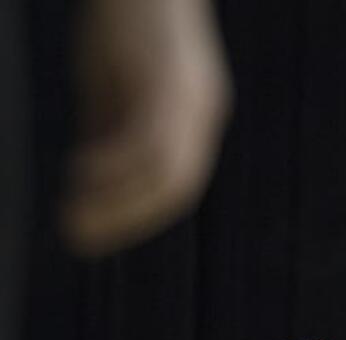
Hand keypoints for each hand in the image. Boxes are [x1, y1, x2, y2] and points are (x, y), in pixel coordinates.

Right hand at [61, 0, 231, 255]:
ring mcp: (191, 96)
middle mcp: (200, 111)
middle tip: (79, 238)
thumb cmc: (121, 15)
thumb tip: (91, 178)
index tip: (92, 231)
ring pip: (168, 174)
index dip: (134, 214)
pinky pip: (149, 140)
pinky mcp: (172, 79)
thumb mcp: (111, 78)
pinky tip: (79, 173)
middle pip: (175, 188)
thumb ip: (108, 123)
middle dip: (126, 219)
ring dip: (119, 202)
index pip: (173, 184)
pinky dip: (115, 166)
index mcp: (193, 115)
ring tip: (73, 214)